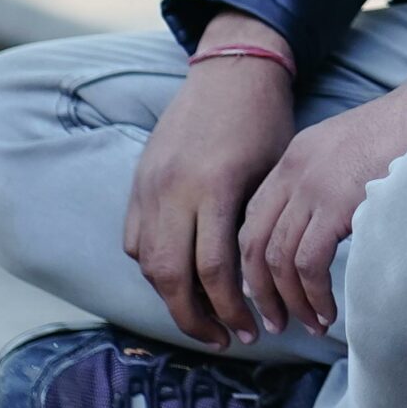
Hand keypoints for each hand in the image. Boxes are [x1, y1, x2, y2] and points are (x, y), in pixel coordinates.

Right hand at [123, 16, 295, 347]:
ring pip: (147, 260)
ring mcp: (150, 183)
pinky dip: (153, 263)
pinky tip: (178, 277)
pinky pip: (134, 237)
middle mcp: (173, 188)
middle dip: (194, 317)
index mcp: (214, 186)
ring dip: (171, 295)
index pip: (213, 270)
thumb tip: (260, 282)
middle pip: (170, 275)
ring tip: (202, 315)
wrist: (231, 70)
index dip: (231, 309)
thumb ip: (253, 224)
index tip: (250, 329)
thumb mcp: (271, 174)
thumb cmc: (264, 121)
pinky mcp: (139, 179)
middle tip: (222, 337)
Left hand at [239, 69, 406, 335]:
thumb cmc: (402, 133)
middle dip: (261, 291)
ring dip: (290, 301)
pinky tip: (327, 310)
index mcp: (293, 158)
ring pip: (277, 259)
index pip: (253, 218)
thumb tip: (321, 235)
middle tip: (277, 323)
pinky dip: (313, 295)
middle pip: (253, 243)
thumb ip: (324, 185)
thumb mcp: (346, 153)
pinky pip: (307, 263)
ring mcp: (312, 187)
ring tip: (310, 324)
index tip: (266, 292)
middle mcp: (293, 171)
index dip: (253, 263)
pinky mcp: (336, 204)